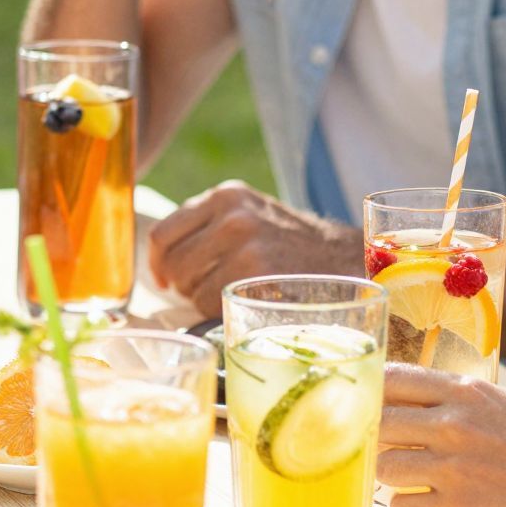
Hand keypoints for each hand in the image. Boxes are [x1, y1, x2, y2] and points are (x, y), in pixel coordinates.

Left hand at [146, 180, 354, 318]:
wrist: (347, 260)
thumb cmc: (293, 245)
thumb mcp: (252, 215)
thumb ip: (211, 225)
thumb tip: (162, 259)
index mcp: (226, 196)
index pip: (163, 232)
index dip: (158, 262)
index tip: (164, 279)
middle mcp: (231, 214)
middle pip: (172, 262)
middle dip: (181, 284)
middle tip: (204, 290)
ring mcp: (243, 244)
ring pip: (189, 286)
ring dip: (200, 298)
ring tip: (229, 293)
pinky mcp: (255, 274)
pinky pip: (210, 302)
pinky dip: (218, 310)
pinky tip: (244, 302)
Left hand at [376, 365, 505, 506]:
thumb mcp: (495, 403)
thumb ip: (447, 399)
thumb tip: (390, 401)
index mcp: (463, 390)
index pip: (389, 378)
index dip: (370, 393)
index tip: (367, 406)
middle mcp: (453, 423)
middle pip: (376, 422)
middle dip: (378, 438)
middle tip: (393, 450)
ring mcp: (454, 467)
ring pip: (383, 466)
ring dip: (393, 476)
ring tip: (420, 481)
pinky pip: (400, 506)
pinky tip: (432, 505)